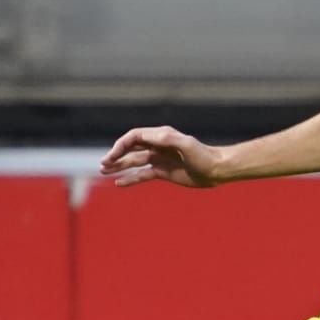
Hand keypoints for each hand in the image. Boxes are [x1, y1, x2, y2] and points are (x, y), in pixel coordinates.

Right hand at [100, 126, 224, 188]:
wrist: (216, 170)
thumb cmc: (203, 156)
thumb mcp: (186, 145)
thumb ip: (168, 139)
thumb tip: (149, 136)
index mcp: (161, 136)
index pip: (134, 137)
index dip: (121, 145)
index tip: (112, 156)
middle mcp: (157, 146)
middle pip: (130, 148)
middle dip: (116, 155)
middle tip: (103, 164)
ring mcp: (159, 159)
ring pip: (134, 162)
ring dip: (119, 166)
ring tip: (104, 172)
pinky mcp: (163, 172)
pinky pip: (143, 175)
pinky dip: (131, 179)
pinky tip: (119, 183)